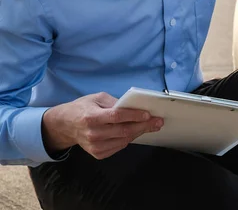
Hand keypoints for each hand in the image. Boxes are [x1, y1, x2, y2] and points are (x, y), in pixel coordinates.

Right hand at [42, 92, 162, 159]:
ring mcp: (95, 146)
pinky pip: (119, 147)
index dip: (134, 116)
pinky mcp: (98, 154)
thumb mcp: (96, 98)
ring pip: (124, 140)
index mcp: (91, 117)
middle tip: (158, 122)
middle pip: (123, 131)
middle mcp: (93, 133)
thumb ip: (114, 102)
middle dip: (144, 126)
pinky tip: (135, 132)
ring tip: (151, 126)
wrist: (65, 126)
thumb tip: (133, 107)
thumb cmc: (82, 108)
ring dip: (139, 132)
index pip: (116, 117)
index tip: (148, 114)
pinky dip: (129, 139)